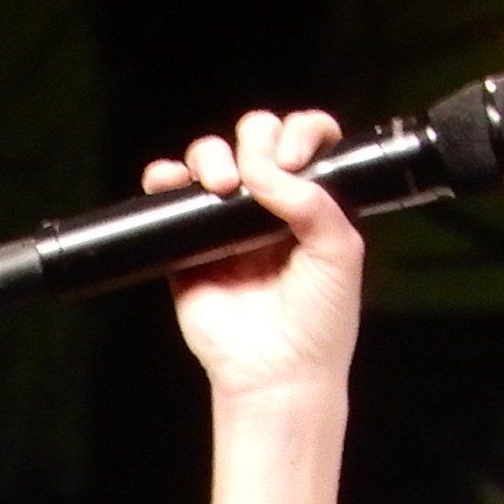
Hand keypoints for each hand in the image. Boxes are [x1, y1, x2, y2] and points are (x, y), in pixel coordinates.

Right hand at [150, 107, 363, 402]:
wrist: (276, 371)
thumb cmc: (319, 321)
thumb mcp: (339, 250)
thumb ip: (312, 200)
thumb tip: (264, 167)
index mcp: (311, 201)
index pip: (305, 139)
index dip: (300, 132)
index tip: (294, 160)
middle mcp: (268, 206)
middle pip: (255, 138)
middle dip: (255, 140)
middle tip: (257, 175)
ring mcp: (225, 224)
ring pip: (210, 158)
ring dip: (212, 156)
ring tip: (221, 186)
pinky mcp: (187, 246)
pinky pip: (168, 197)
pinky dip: (164, 178)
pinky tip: (173, 181)